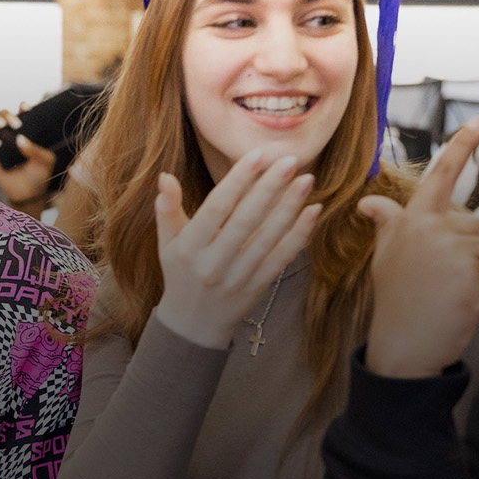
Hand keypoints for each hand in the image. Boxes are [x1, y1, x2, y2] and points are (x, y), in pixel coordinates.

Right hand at [0, 108, 58, 212]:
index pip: (23, 114)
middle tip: (16, 124)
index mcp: (28, 130)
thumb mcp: (45, 161)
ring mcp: (1, 143)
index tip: (26, 107)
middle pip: (4, 115)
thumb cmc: (40, 173)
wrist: (29, 193)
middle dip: (7, 114)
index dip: (23, 107)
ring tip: (2, 126)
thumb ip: (35, 150)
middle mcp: (13, 134)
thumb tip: (20, 139)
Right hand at [150, 146, 320, 348]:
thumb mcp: (167, 243)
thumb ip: (167, 209)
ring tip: (306, 179)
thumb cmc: (181, 274)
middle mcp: (213, 263)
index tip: (257, 155)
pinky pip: (281, 258)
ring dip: (289, 207)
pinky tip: (314, 212)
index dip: (237, 181)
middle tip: (290, 160)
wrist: (194, 323)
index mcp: (189, 248)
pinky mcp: (258, 287)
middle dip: (269, 188)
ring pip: (268, 238)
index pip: (216, 208)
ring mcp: (238, 277)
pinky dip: (299, 235)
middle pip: (245, 221)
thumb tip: (164, 176)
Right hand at [360, 121, 478, 378]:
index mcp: (413, 220)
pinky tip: (464, 306)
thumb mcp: (386, 257)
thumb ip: (388, 224)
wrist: (402, 348)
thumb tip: (369, 202)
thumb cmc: (397, 302)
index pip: (441, 176)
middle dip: (474, 253)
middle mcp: (432, 229)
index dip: (461, 146)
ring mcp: (454, 252)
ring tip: (454, 294)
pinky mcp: (475, 276)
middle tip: (445, 281)